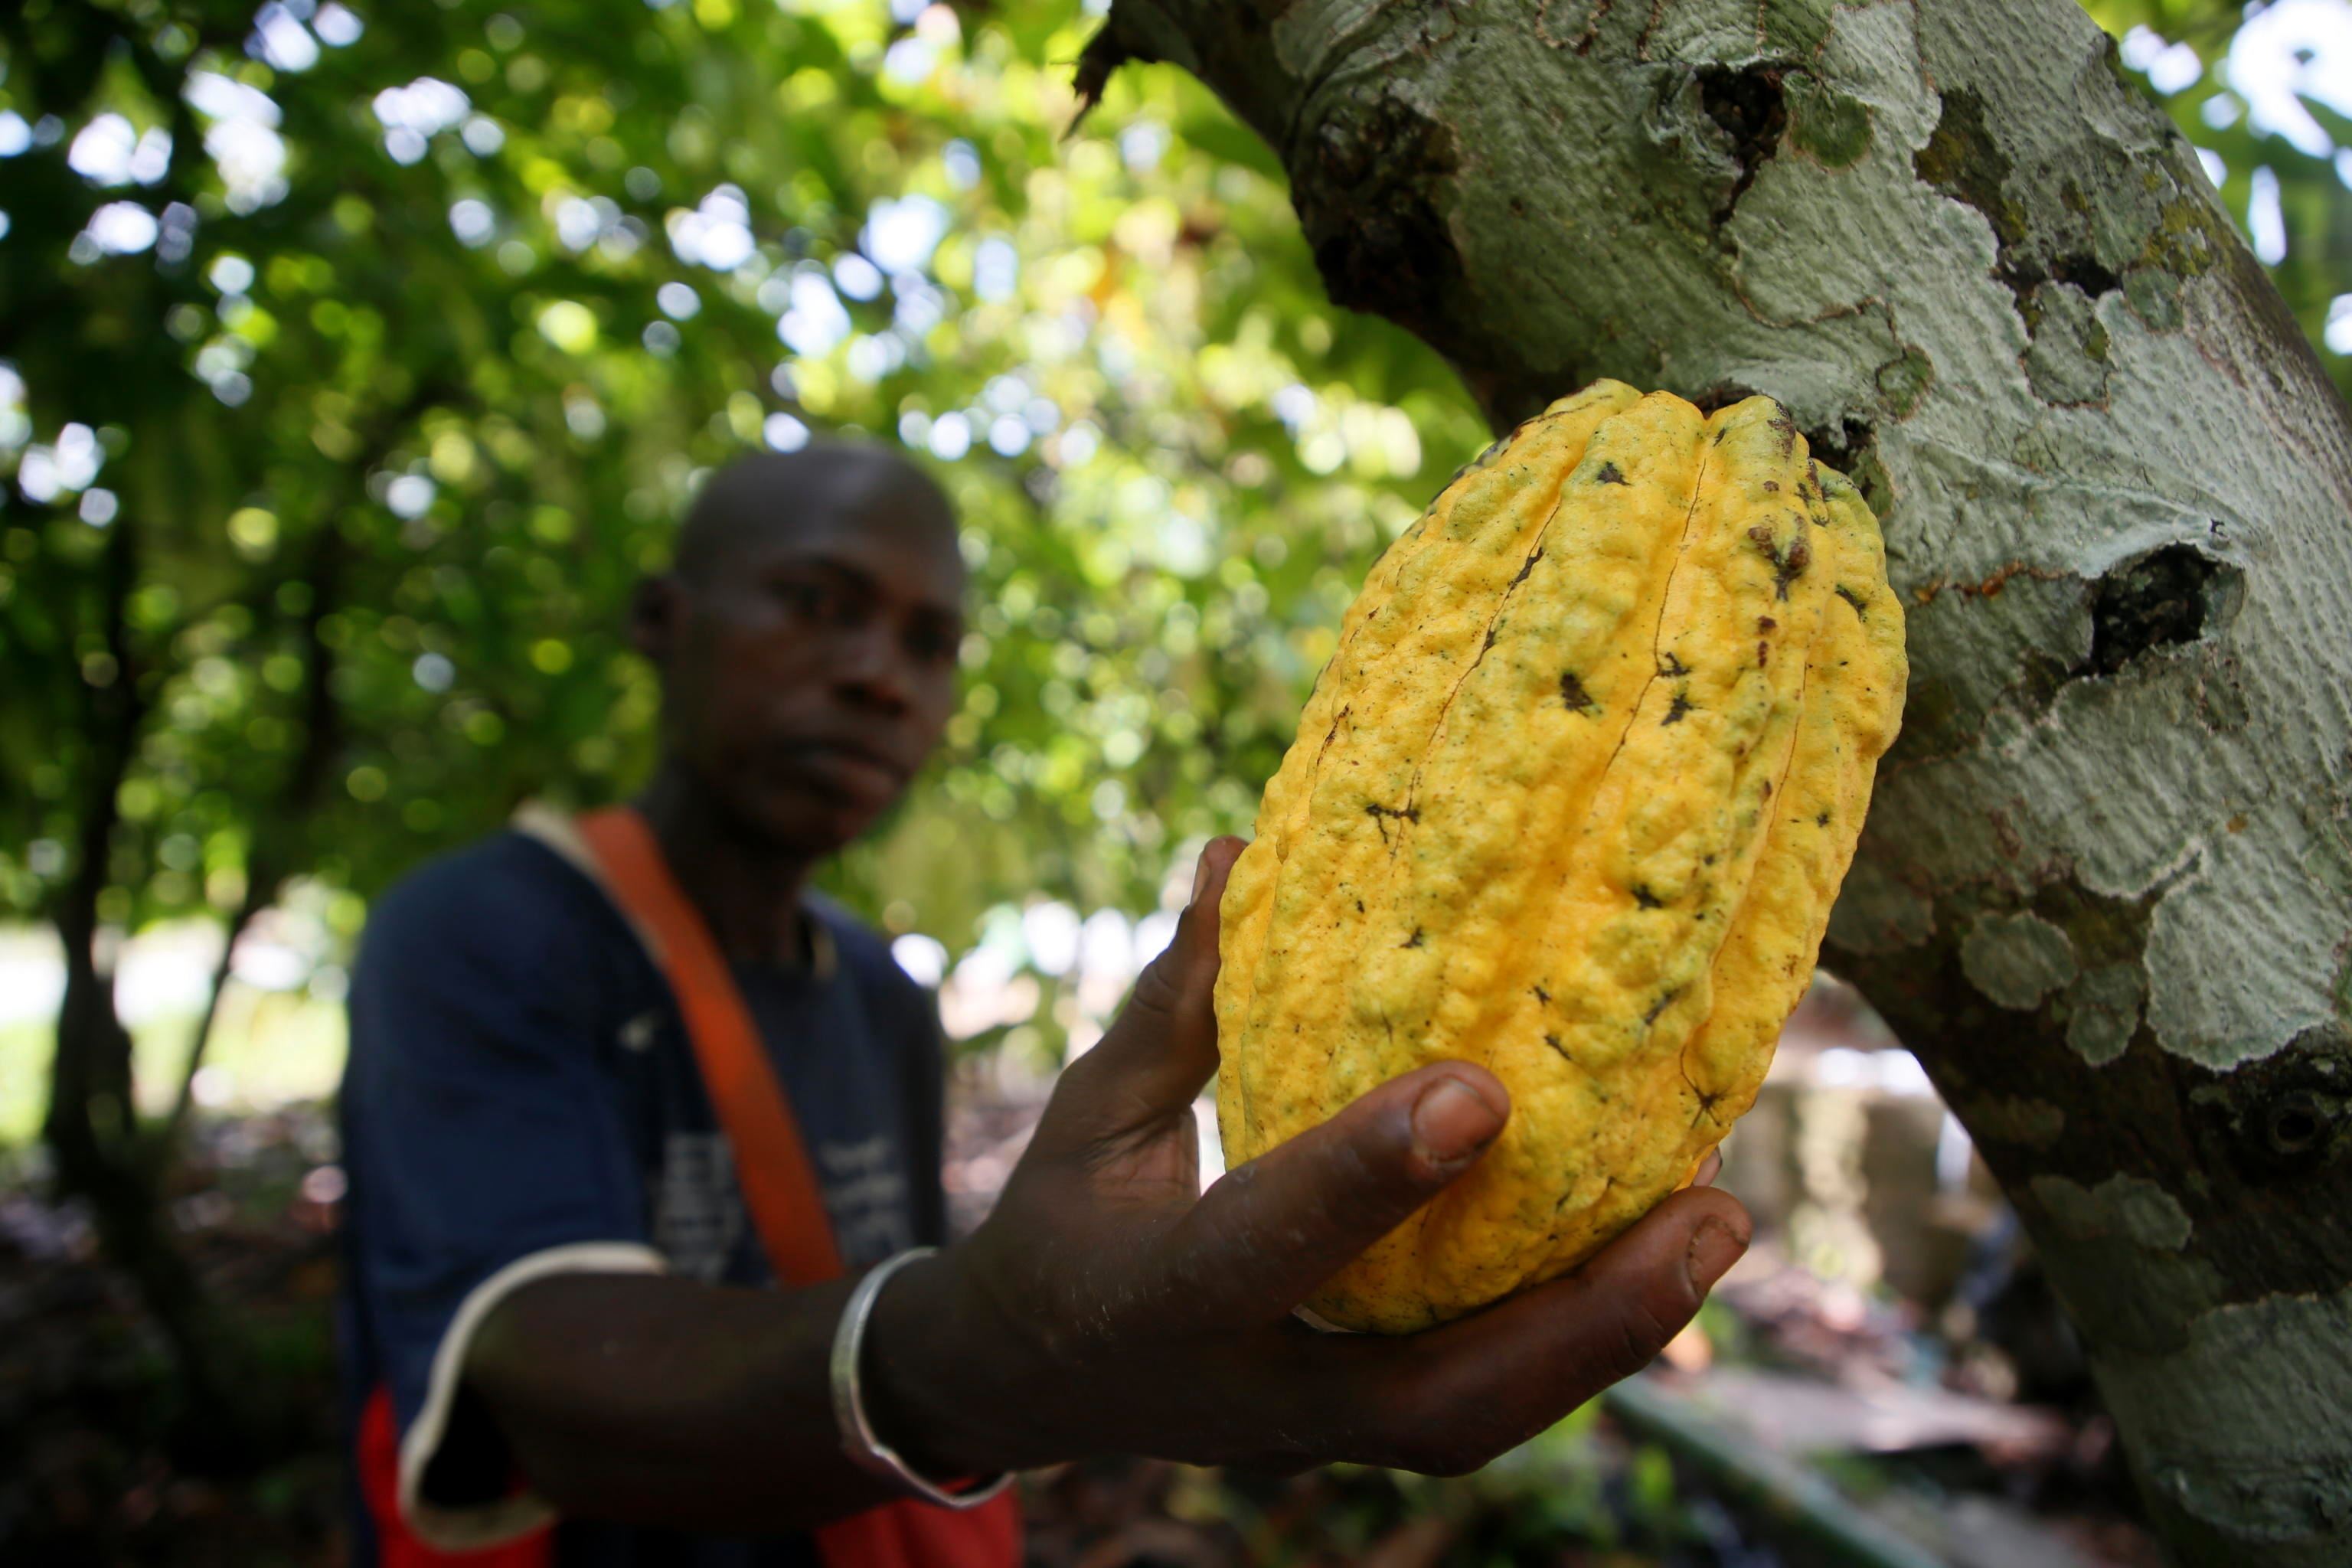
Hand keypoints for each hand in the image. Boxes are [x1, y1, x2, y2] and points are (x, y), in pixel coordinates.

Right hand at [869, 837, 1750, 1477]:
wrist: (1032, 1379)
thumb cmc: (1062, 1222)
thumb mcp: (1092, 1113)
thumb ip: (1175, 1002)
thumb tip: (1241, 853)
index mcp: (1162, 1297)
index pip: (1269, 1242)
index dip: (1368, 1177)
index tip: (1481, 1090)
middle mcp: (1255, 1392)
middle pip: (1437, 1404)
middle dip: (1582, 1323)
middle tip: (1712, 1214)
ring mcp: (1318, 1432)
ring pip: (1485, 1419)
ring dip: (1611, 1336)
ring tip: (1718, 1222)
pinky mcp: (1362, 1428)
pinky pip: (1484, 1399)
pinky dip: (1577, 1334)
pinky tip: (1661, 1247)